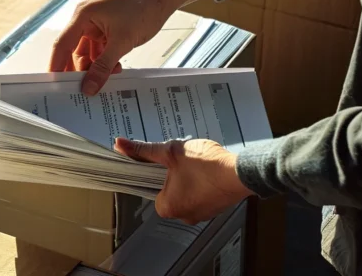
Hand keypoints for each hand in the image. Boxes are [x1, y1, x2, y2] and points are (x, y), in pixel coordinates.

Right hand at [50, 0, 214, 95]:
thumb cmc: (142, 7)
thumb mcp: (122, 42)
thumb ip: (104, 66)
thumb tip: (89, 87)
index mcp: (83, 15)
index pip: (62, 44)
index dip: (56, 65)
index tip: (54, 84)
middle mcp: (86, 19)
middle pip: (74, 51)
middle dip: (81, 69)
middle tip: (85, 88)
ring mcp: (96, 25)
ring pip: (88, 54)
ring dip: (97, 67)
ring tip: (109, 76)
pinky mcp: (107, 30)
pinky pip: (100, 51)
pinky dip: (106, 62)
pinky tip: (115, 69)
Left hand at [115, 137, 252, 224]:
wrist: (241, 172)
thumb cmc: (207, 166)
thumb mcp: (171, 152)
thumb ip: (145, 150)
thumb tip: (120, 145)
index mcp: (167, 207)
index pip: (151, 189)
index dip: (156, 172)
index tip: (164, 162)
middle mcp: (183, 215)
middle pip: (169, 190)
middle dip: (174, 174)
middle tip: (182, 161)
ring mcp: (201, 214)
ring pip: (186, 192)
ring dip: (189, 178)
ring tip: (197, 164)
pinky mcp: (215, 208)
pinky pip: (202, 194)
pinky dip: (203, 183)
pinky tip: (208, 170)